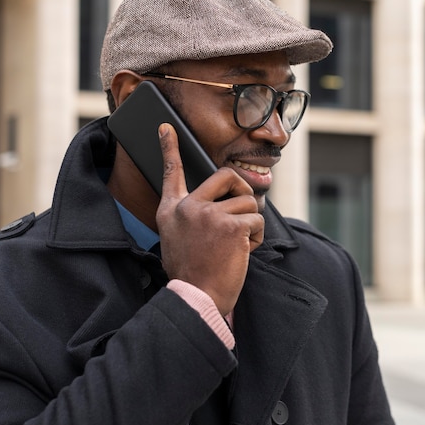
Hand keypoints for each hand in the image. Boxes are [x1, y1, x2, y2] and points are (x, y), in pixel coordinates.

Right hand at [155, 123, 263, 314]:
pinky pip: (257, 221)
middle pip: (225, 176)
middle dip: (242, 191)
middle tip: (242, 212)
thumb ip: (191, 216)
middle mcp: (188, 207)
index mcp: (172, 210)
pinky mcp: (231, 226)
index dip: (169, 147)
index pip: (171, 172)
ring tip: (237, 245)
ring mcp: (209, 215)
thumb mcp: (177, 239)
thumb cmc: (191, 272)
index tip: (167, 127)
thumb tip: (220, 203)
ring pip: (248, 202)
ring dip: (250, 224)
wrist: (197, 297)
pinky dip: (257, 238)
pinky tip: (243, 252)